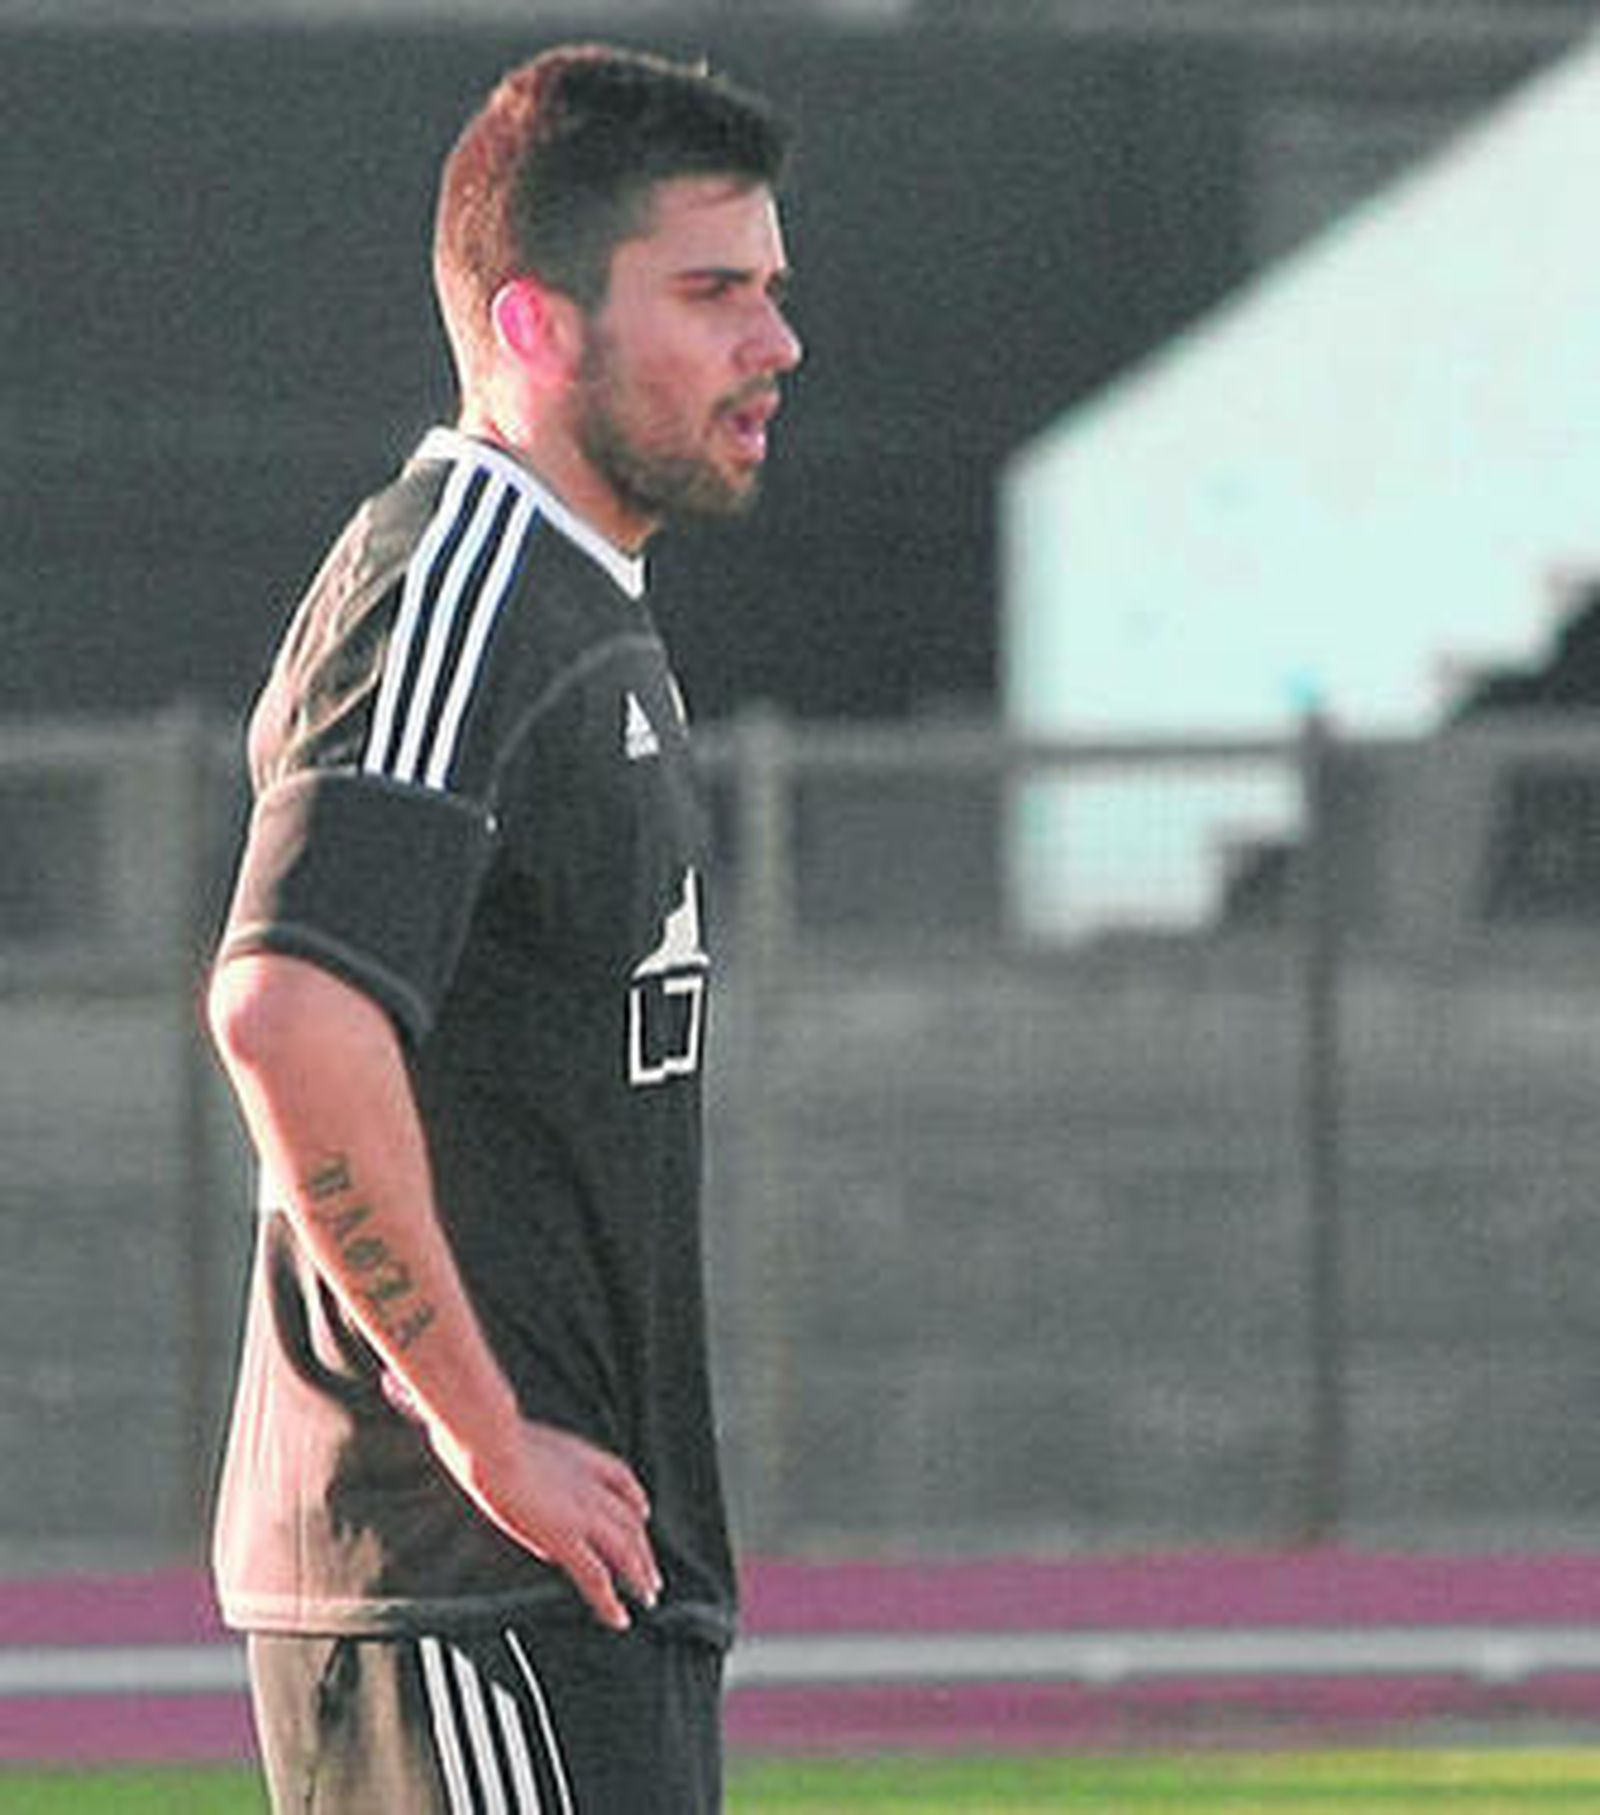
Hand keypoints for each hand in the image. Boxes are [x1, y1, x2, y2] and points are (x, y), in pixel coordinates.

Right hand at [435, 1418, 662, 1631]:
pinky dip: (610, 1601)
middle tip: (652, 1572)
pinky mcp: (567, 1539)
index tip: (642, 1514)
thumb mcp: (522, 1441)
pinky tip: (619, 1618)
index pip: (622, 1479)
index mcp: (581, 1459)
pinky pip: (597, 1578)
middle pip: (632, 1520)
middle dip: (644, 1548)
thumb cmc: (493, 1440)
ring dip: (640, 1575)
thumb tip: (519, 1476)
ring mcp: (582, 1514)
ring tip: (648, 1596)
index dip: (635, 1499)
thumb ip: (533, 1458)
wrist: (492, 1445)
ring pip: (626, 1550)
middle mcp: (591, 1487)